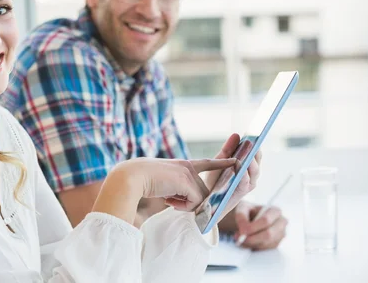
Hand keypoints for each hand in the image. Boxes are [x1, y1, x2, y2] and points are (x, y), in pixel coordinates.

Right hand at [118, 157, 236, 211]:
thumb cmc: (142, 179)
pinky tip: (168, 201)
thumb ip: (177, 188)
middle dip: (191, 201)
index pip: (206, 163)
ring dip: (185, 205)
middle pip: (202, 191)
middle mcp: (188, 167)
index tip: (235, 160)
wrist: (132, 176)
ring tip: (168, 200)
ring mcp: (188, 173)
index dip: (221, 164)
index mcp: (182, 165)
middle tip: (172, 202)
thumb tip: (183, 200)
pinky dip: (183, 206)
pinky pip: (195, 202)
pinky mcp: (186, 181)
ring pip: (200, 197)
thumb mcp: (163, 182)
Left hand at [200, 134, 261, 218]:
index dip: (256, 144)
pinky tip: (238, 164)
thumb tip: (237, 134)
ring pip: (253, 170)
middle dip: (254, 151)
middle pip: (257, 161)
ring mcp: (248, 185)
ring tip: (246, 151)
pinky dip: (243, 173)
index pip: (256, 153)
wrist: (206, 202)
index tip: (255, 133)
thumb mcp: (220, 161)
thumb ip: (228, 149)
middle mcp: (251, 176)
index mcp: (248, 167)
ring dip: (250, 161)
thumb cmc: (215, 181)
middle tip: (251, 140)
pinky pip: (245, 181)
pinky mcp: (242, 193)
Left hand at [234, 202, 287, 249]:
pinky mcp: (276, 245)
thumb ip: (241, 217)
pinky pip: (265, 250)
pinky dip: (254, 248)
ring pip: (266, 244)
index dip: (253, 227)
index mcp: (275, 211)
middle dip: (252, 239)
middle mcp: (281, 223)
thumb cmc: (247, 212)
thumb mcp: (241, 209)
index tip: (241, 232)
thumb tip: (244, 231)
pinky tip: (247, 243)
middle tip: (239, 239)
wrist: (248, 220)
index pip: (266, 220)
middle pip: (268, 235)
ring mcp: (280, 235)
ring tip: (240, 240)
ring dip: (251, 244)